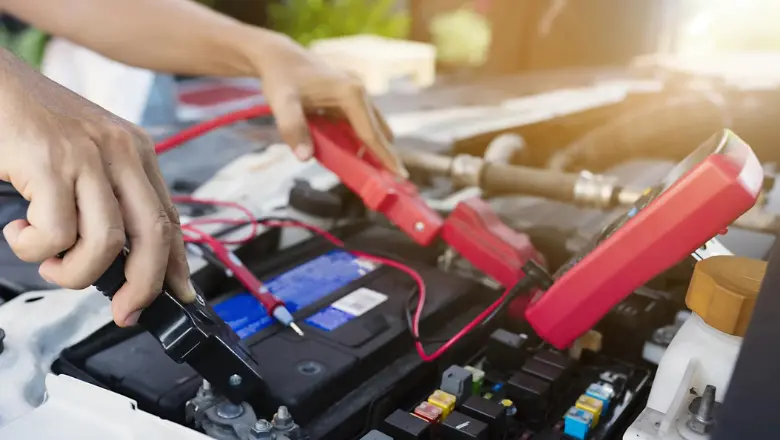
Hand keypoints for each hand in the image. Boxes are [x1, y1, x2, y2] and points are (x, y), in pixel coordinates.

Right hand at [0, 50, 193, 325]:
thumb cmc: (32, 124)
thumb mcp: (86, 156)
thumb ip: (108, 198)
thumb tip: (123, 258)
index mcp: (136, 151)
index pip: (170, 218)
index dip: (177, 265)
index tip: (179, 295)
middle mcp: (121, 151)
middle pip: (154, 235)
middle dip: (144, 285)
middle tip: (125, 312)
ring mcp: (86, 156)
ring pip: (106, 243)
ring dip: (75, 272)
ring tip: (50, 262)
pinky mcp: (48, 162)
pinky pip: (56, 233)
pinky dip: (35, 249)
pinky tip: (19, 233)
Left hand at [247, 31, 407, 176]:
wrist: (279, 57)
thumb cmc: (281, 79)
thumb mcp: (282, 104)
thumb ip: (292, 129)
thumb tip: (304, 157)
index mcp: (351, 94)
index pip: (372, 134)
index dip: (386, 157)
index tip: (401, 176)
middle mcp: (360, 92)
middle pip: (379, 131)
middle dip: (384, 156)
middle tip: (387, 182)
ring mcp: (357, 92)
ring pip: (374, 126)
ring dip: (374, 148)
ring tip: (374, 173)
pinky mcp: (351, 95)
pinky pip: (363, 122)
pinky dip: (363, 139)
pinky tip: (356, 154)